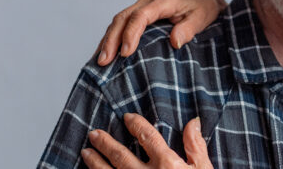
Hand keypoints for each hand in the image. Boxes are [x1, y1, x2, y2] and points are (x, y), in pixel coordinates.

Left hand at [82, 113, 211, 168]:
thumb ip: (195, 146)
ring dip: (96, 162)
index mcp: (167, 163)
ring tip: (86, 152)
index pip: (147, 137)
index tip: (127, 118)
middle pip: (121, 155)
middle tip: (95, 135)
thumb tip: (192, 122)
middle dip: (106, 143)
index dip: (136, 125)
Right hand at [96, 0, 226, 65]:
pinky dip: (112, 38)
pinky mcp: (139, 13)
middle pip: (123, 18)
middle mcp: (148, 0)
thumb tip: (174, 41)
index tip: (126, 53)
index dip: (131, 34)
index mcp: (163, 1)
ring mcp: (142, 6)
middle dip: (111, 40)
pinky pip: (122, 24)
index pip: (140, 16)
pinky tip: (105, 53)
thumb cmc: (203, 8)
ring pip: (118, 21)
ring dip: (108, 40)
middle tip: (104, 62)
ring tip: (100, 62)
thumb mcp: (202, 18)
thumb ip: (189, 29)